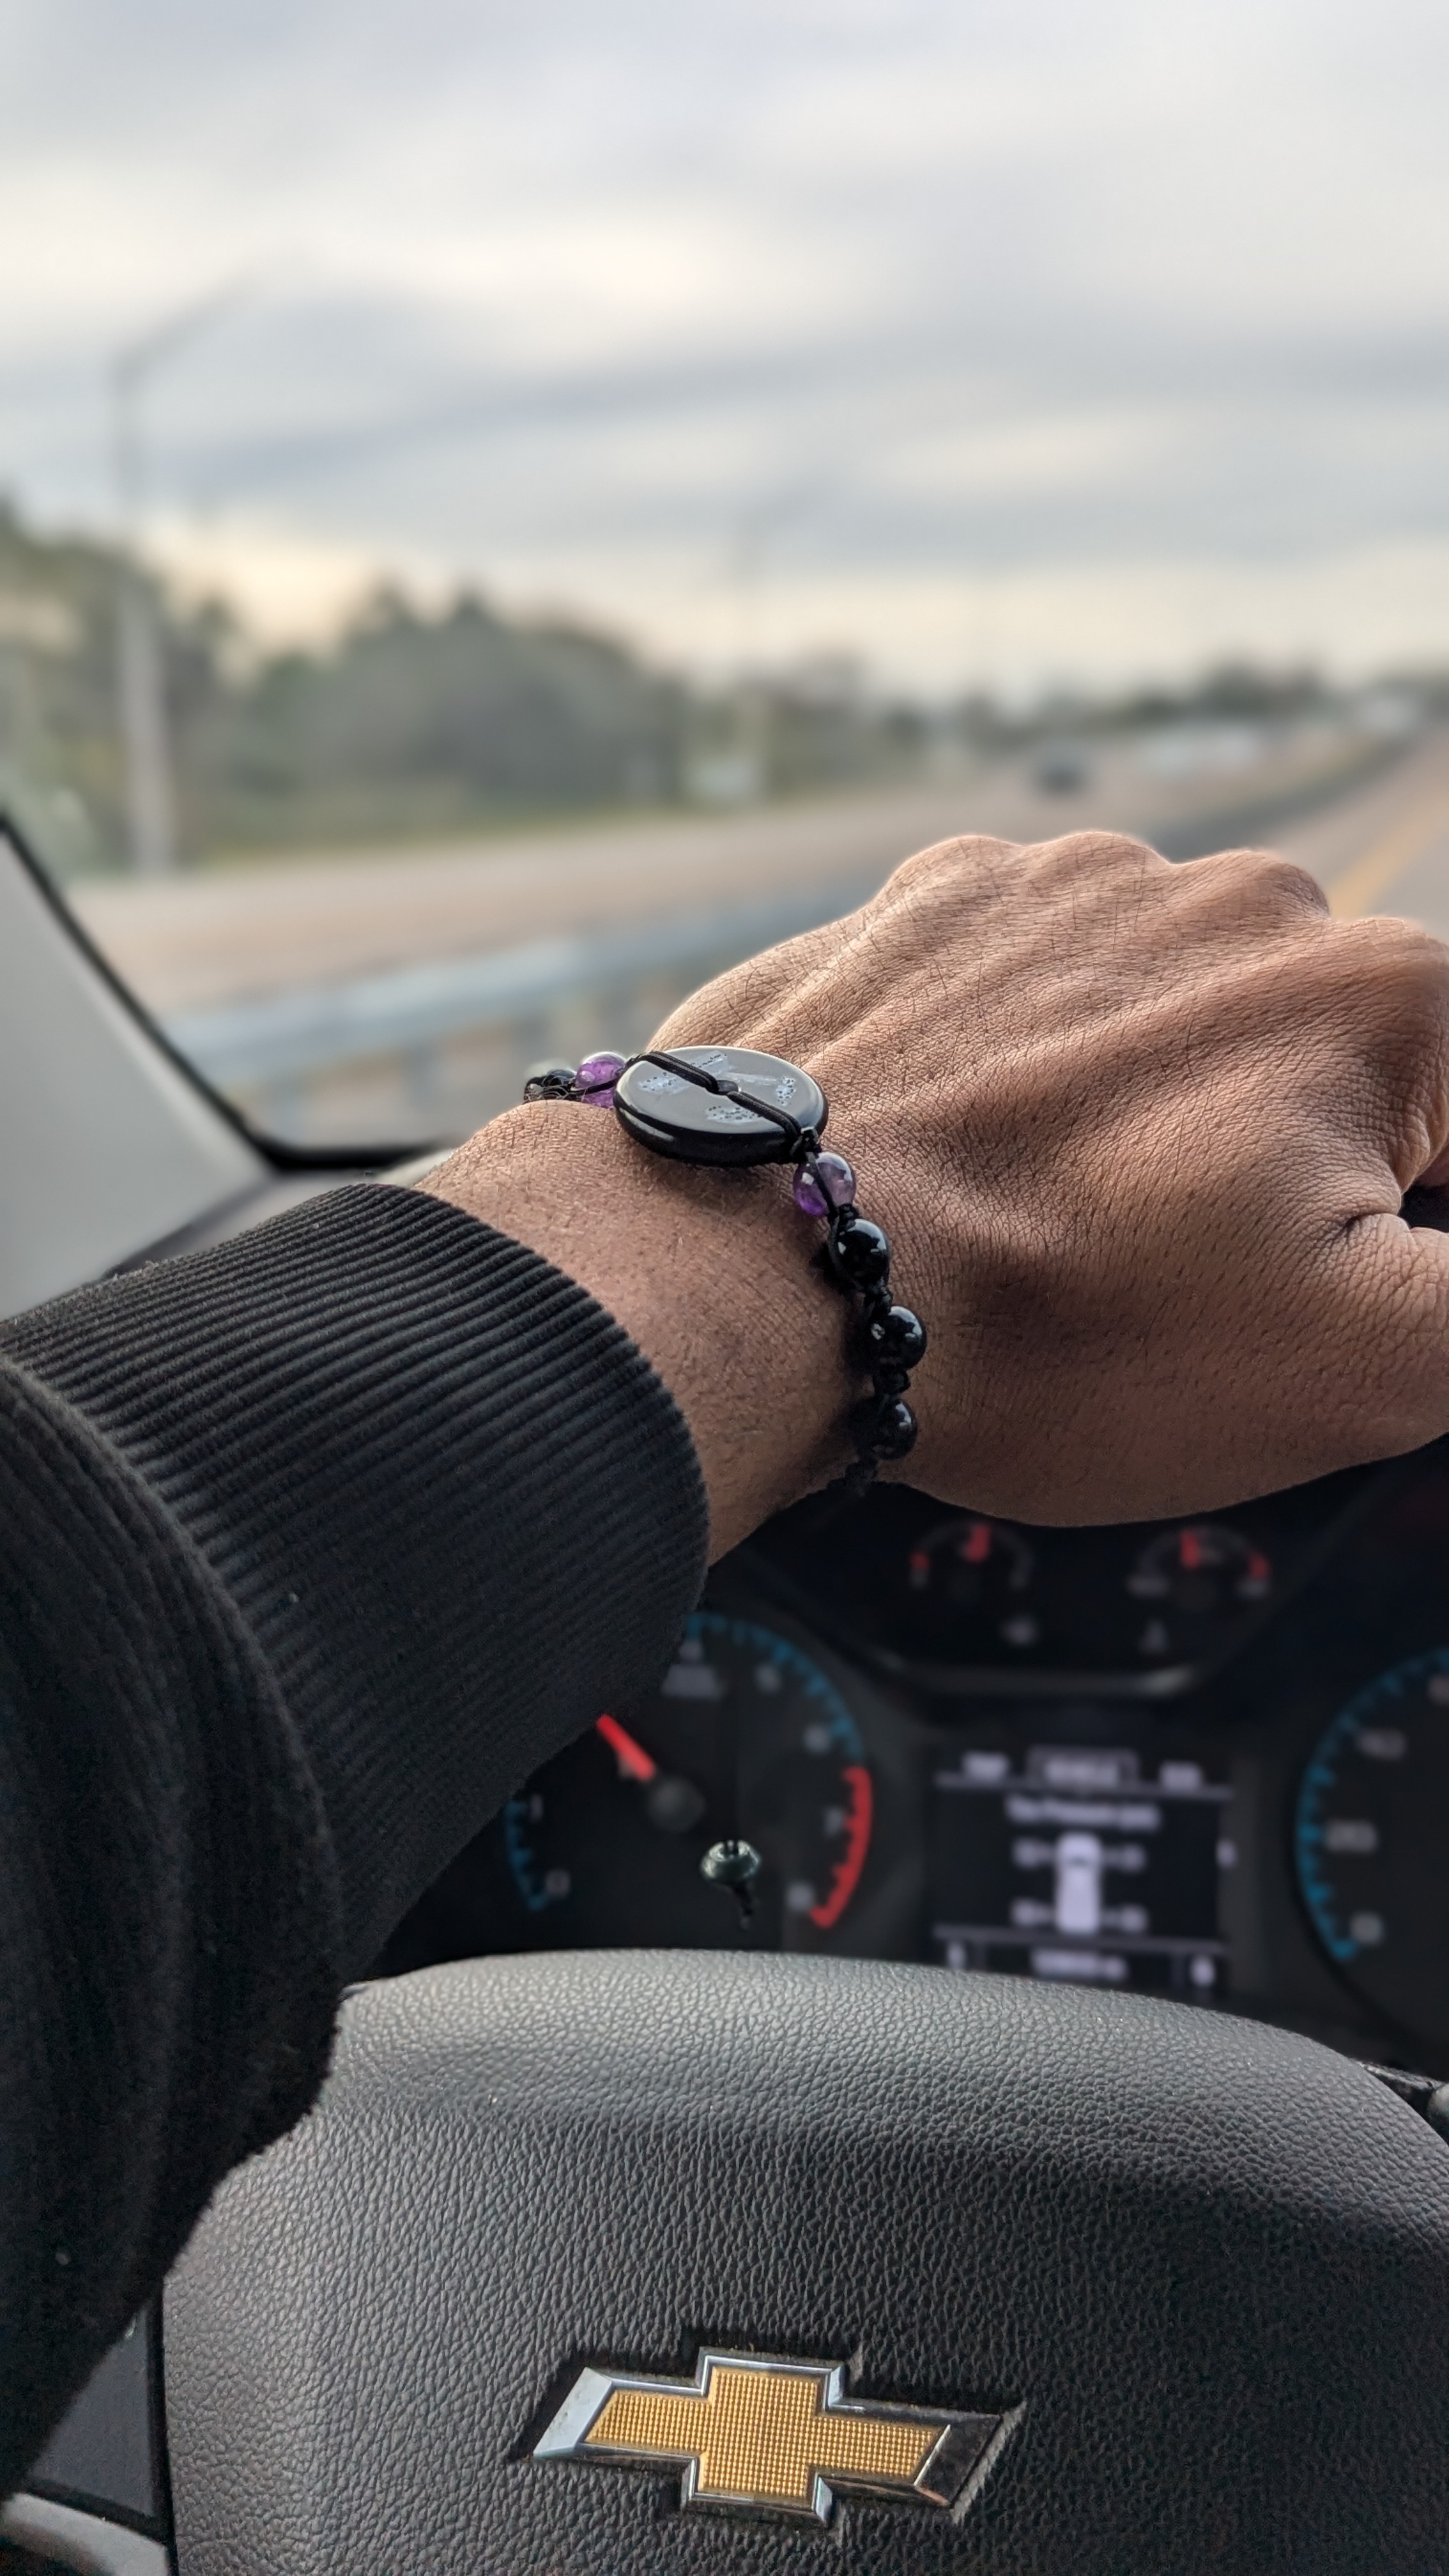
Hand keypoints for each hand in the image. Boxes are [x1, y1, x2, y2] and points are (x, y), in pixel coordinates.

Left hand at [426, 829, 1448, 1543]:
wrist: (762, 1269)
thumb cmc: (1061, 1325)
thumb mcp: (1369, 1365)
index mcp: (1384, 991)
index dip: (1396, 1236)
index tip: (1287, 1291)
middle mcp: (1239, 897)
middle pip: (1319, 1066)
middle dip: (1276, 1169)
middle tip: (1160, 1276)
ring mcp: (1072, 880)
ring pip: (1171, 1022)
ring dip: (1144, 1113)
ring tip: (1049, 1217)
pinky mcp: (937, 900)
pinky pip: (1027, 985)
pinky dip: (1017, 1063)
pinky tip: (968, 1148)